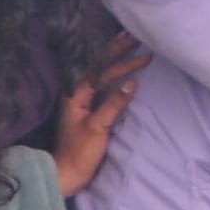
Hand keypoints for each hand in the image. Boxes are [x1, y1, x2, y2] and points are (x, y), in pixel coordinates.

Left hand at [50, 52, 142, 201]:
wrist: (66, 173)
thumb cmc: (79, 152)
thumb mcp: (98, 128)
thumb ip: (113, 104)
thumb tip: (132, 82)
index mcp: (76, 95)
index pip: (102, 71)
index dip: (122, 61)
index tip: (143, 52)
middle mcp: (77, 94)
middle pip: (98, 67)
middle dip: (117, 51)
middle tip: (135, 36)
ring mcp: (82, 101)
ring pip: (100, 73)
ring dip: (115, 59)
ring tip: (129, 45)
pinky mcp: (88, 110)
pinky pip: (102, 84)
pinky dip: (113, 74)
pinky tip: (121, 69)